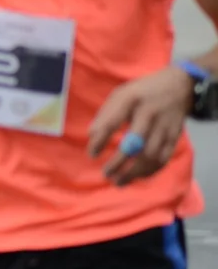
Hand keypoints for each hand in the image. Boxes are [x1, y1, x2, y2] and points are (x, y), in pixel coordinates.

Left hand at [87, 66, 193, 186]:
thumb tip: (91, 136)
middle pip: (135, 143)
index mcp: (131, 99)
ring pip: (151, 155)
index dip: (101, 139)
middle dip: (119, 162)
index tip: (92, 154)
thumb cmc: (142, 92)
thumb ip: (106, 114)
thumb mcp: (120, 94)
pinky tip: (138, 177)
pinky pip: (163, 158)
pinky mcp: (174, 137)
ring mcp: (164, 126)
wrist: (178, 86)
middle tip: (106, 173)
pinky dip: (150, 171)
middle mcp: (149, 114)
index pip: (113, 121)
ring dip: (134, 172)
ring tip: (119, 181)